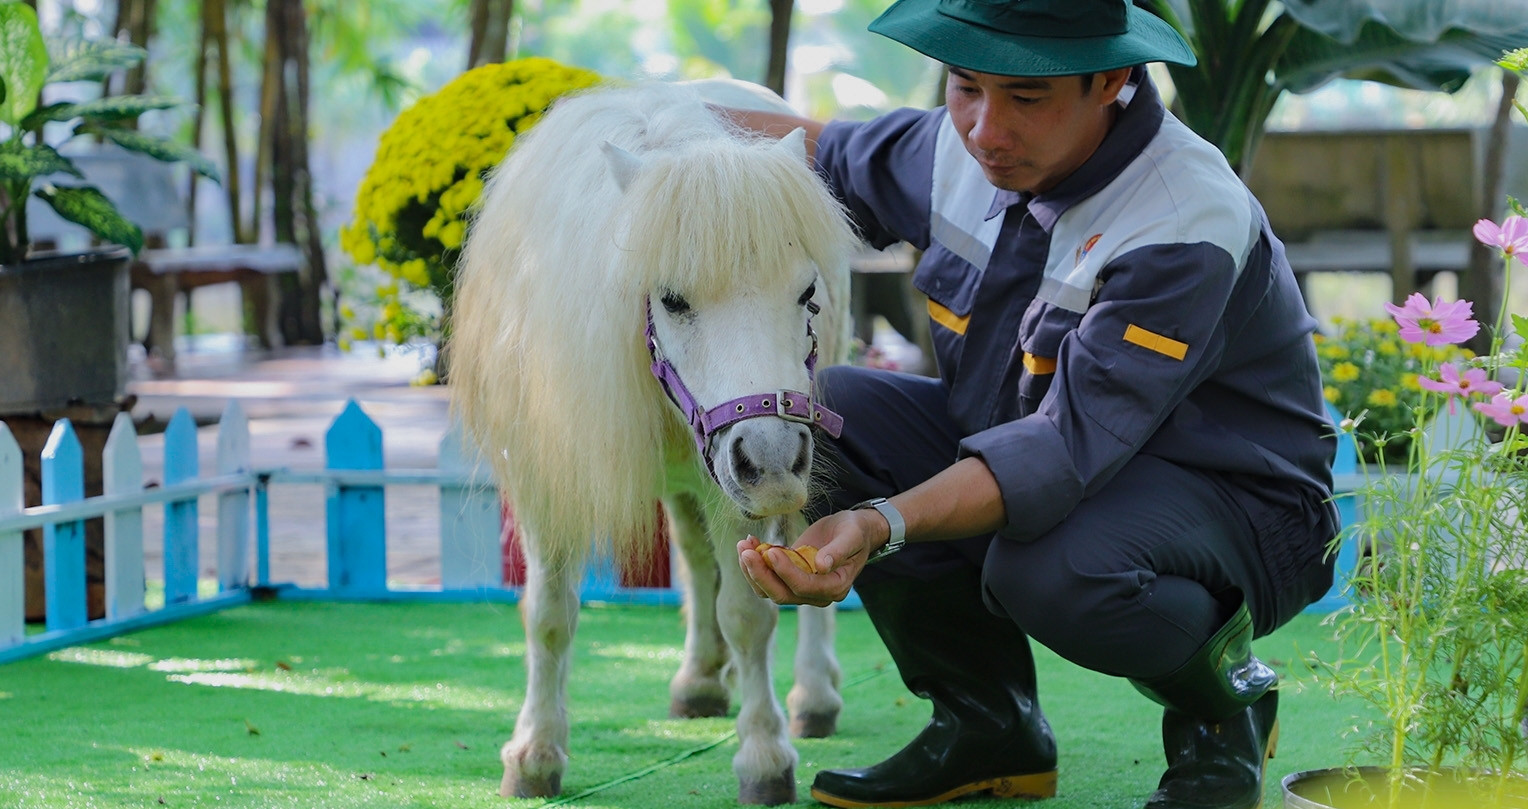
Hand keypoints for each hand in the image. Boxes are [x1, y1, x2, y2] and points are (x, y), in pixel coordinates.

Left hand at [736, 509, 885, 607]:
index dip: (785, 572)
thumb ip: (839, 551)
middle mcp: (816, 594)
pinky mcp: (789, 578)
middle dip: (761, 574)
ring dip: (752, 570)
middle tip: (746, 551)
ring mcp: (801, 588)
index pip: (804, 587)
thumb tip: (823, 565)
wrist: (853, 531)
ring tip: (743, 546)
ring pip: (769, 590)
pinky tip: (750, 543)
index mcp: (835, 587)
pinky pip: (767, 578)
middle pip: (782, 594)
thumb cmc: (855, 531)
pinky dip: (754, 564)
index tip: (771, 552)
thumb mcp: (852, 535)